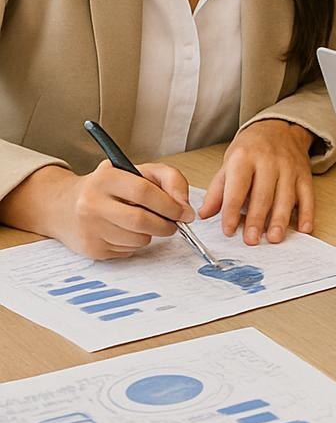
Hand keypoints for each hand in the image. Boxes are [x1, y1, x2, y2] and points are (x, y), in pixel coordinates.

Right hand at [0, 160, 192, 259]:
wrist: (65, 207)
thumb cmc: (108, 188)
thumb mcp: (138, 171)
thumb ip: (168, 178)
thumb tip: (184, 205)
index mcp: (106, 178)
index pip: (143, 192)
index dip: (169, 204)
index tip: (184, 212)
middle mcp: (92, 203)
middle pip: (141, 221)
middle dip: (166, 225)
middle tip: (174, 224)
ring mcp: (90, 228)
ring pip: (137, 239)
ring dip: (151, 235)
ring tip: (143, 223)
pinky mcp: (91, 249)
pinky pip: (127, 251)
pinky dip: (135, 243)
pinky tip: (125, 231)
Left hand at [200, 120, 314, 244]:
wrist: (278, 128)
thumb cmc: (251, 149)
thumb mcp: (229, 162)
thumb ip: (218, 190)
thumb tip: (205, 214)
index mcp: (244, 157)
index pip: (237, 187)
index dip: (231, 211)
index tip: (228, 230)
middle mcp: (268, 161)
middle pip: (263, 194)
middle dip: (256, 219)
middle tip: (251, 240)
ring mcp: (289, 168)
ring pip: (286, 197)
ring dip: (280, 219)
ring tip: (274, 238)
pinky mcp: (304, 175)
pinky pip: (308, 195)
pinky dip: (307, 213)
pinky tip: (304, 228)